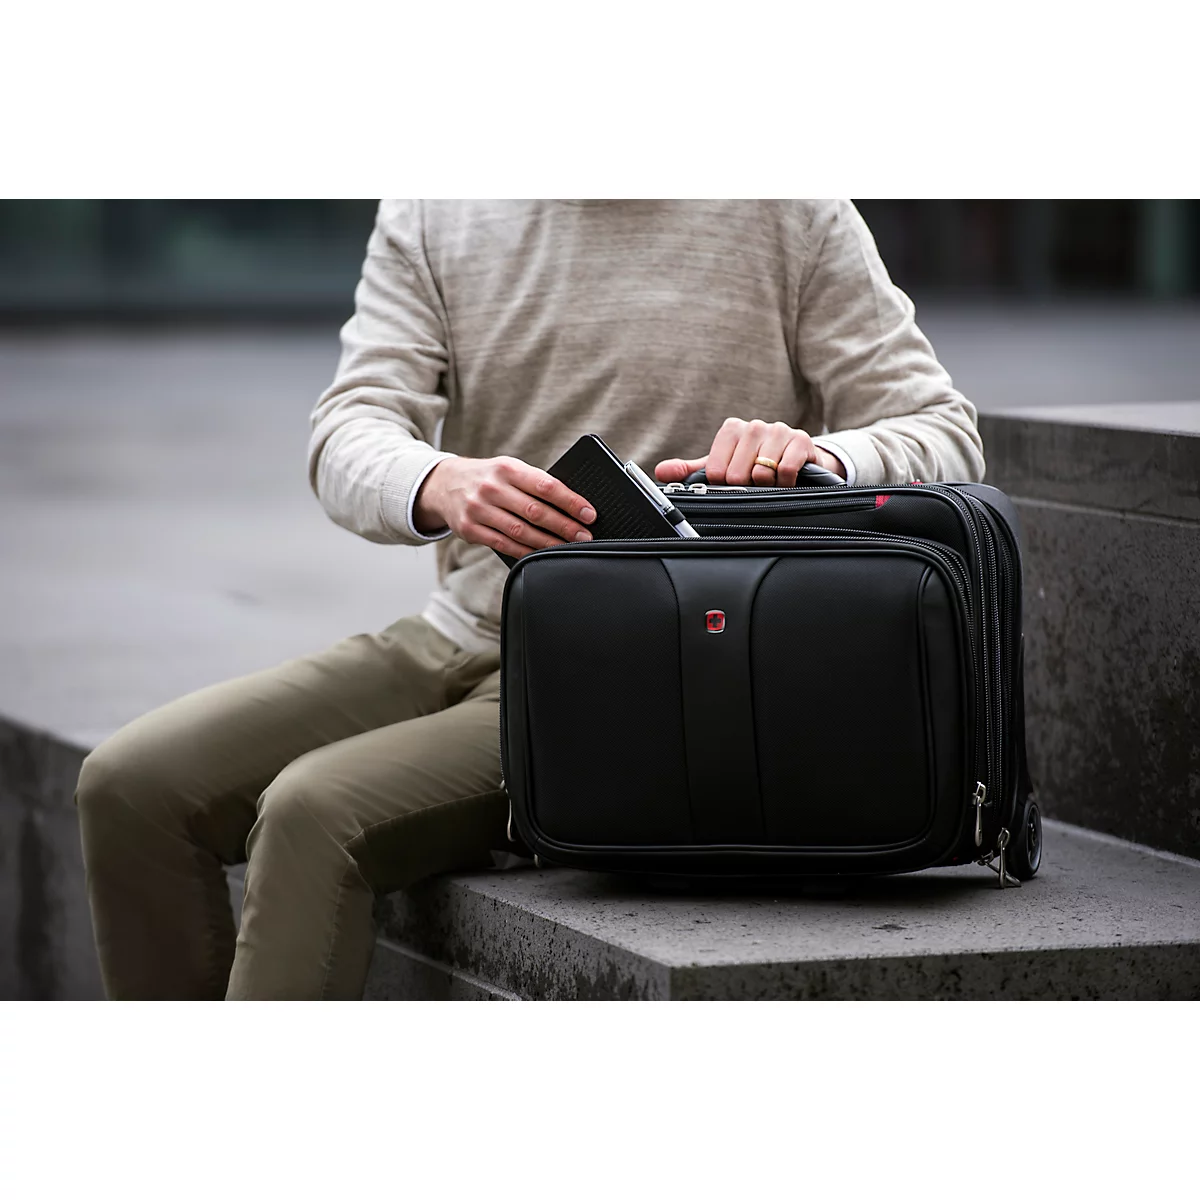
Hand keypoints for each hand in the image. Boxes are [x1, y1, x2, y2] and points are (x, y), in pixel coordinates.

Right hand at [413, 456, 595, 558]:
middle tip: (584, 535)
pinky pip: (504, 544)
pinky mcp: (469, 529)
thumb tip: (572, 504)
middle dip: (564, 526)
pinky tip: (541, 553)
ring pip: (520, 531)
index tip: (589, 513)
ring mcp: (478, 509)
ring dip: (548, 542)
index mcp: (506, 468)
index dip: (571, 501)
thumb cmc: (488, 478)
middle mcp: (491, 487)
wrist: (443, 484)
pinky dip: (526, 551)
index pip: (545, 485)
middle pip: (535, 511)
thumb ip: (534, 483)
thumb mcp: (508, 469)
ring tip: (568, 547)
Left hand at [654, 418, 846, 486]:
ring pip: (762, 472)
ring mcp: (778, 431)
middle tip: (754, 484)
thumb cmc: (754, 465)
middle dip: (747, 487)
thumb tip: (661, 471)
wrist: (797, 461)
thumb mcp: (722, 468)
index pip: (715, 470)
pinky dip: (785, 482)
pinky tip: (786, 480)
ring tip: (771, 481)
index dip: (724, 485)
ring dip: (767, 486)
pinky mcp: (802, 440)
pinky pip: (786, 470)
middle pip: (737, 474)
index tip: (733, 483)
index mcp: (731, 430)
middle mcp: (753, 426)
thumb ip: (690, 471)